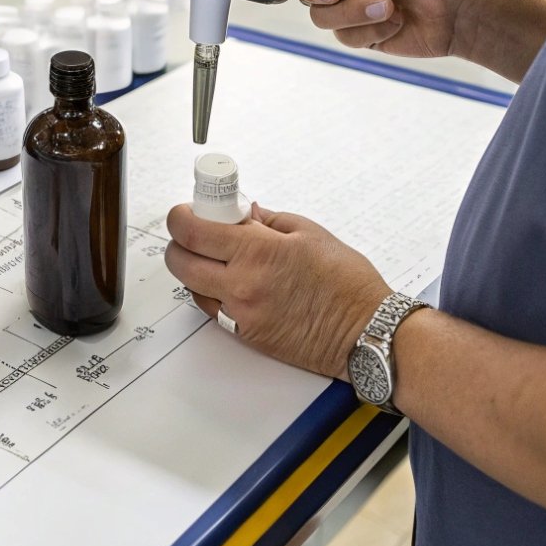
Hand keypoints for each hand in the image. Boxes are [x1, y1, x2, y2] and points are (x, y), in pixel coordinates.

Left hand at [164, 203, 390, 379]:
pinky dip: (212, 292)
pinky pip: (211, 310)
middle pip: (179, 261)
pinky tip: (231, 282)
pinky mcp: (246, 334)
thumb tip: (241, 211)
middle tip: (196, 232)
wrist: (365, 331)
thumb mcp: (309, 233)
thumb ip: (267, 220)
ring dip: (194, 268)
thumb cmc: (346, 282)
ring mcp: (241, 313)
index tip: (186, 211)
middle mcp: (242, 284)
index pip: (192, 231)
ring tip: (217, 258)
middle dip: (180, 242)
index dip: (180, 216)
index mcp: (258, 252)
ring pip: (190, 287)